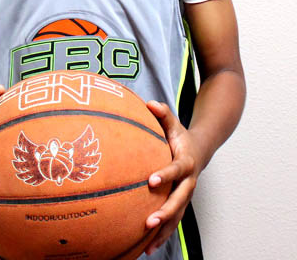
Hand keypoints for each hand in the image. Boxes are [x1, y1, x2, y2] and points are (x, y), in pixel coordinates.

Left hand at [144, 101, 201, 254]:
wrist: (200, 150)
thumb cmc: (181, 136)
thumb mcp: (174, 123)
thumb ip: (163, 114)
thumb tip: (149, 103)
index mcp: (186, 162)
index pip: (176, 170)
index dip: (165, 175)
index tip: (151, 180)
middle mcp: (188, 182)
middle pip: (179, 200)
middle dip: (165, 212)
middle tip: (149, 221)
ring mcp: (186, 195)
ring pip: (177, 216)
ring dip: (163, 231)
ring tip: (147, 245)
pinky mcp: (181, 203)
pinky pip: (173, 221)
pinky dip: (162, 235)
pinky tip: (147, 248)